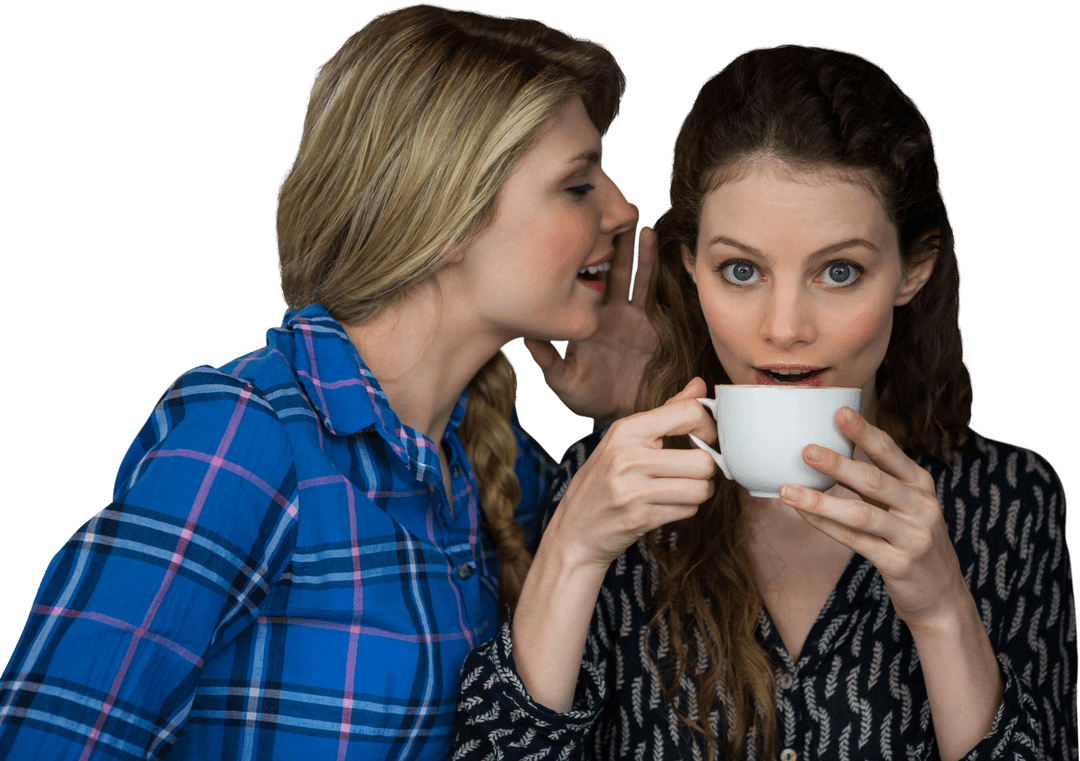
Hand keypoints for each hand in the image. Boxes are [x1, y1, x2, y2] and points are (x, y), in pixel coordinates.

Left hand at [525, 225, 659, 425]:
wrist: (623, 414)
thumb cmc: (589, 399)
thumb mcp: (563, 381)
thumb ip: (548, 361)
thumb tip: (526, 339)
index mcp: (585, 319)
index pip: (581, 283)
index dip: (579, 260)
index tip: (573, 234)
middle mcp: (608, 311)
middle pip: (610, 270)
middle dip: (611, 243)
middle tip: (610, 213)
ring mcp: (632, 316)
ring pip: (635, 275)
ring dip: (638, 252)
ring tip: (640, 225)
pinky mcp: (653, 324)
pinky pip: (658, 294)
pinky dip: (661, 273)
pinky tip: (665, 252)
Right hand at [544, 377, 716, 569]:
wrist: (573, 530)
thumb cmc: (602, 482)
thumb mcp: (625, 440)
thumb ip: (666, 412)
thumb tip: (699, 385)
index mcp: (625, 430)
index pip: (687, 412)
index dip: (708, 426)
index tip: (705, 438)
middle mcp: (627, 457)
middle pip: (703, 460)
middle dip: (706, 469)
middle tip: (693, 471)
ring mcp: (632, 490)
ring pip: (701, 488)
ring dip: (699, 492)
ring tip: (682, 489)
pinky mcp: (639, 518)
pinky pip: (688, 510)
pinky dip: (685, 509)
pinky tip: (668, 506)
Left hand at [779, 407, 969, 631]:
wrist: (941, 595)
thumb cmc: (912, 539)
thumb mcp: (907, 504)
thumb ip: (878, 481)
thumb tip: (829, 452)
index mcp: (921, 485)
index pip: (890, 452)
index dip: (864, 432)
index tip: (839, 412)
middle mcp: (922, 506)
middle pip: (874, 481)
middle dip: (838, 464)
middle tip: (806, 450)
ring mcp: (913, 537)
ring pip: (861, 514)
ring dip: (820, 501)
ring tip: (788, 489)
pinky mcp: (899, 564)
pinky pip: (855, 541)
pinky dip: (825, 526)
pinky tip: (802, 514)